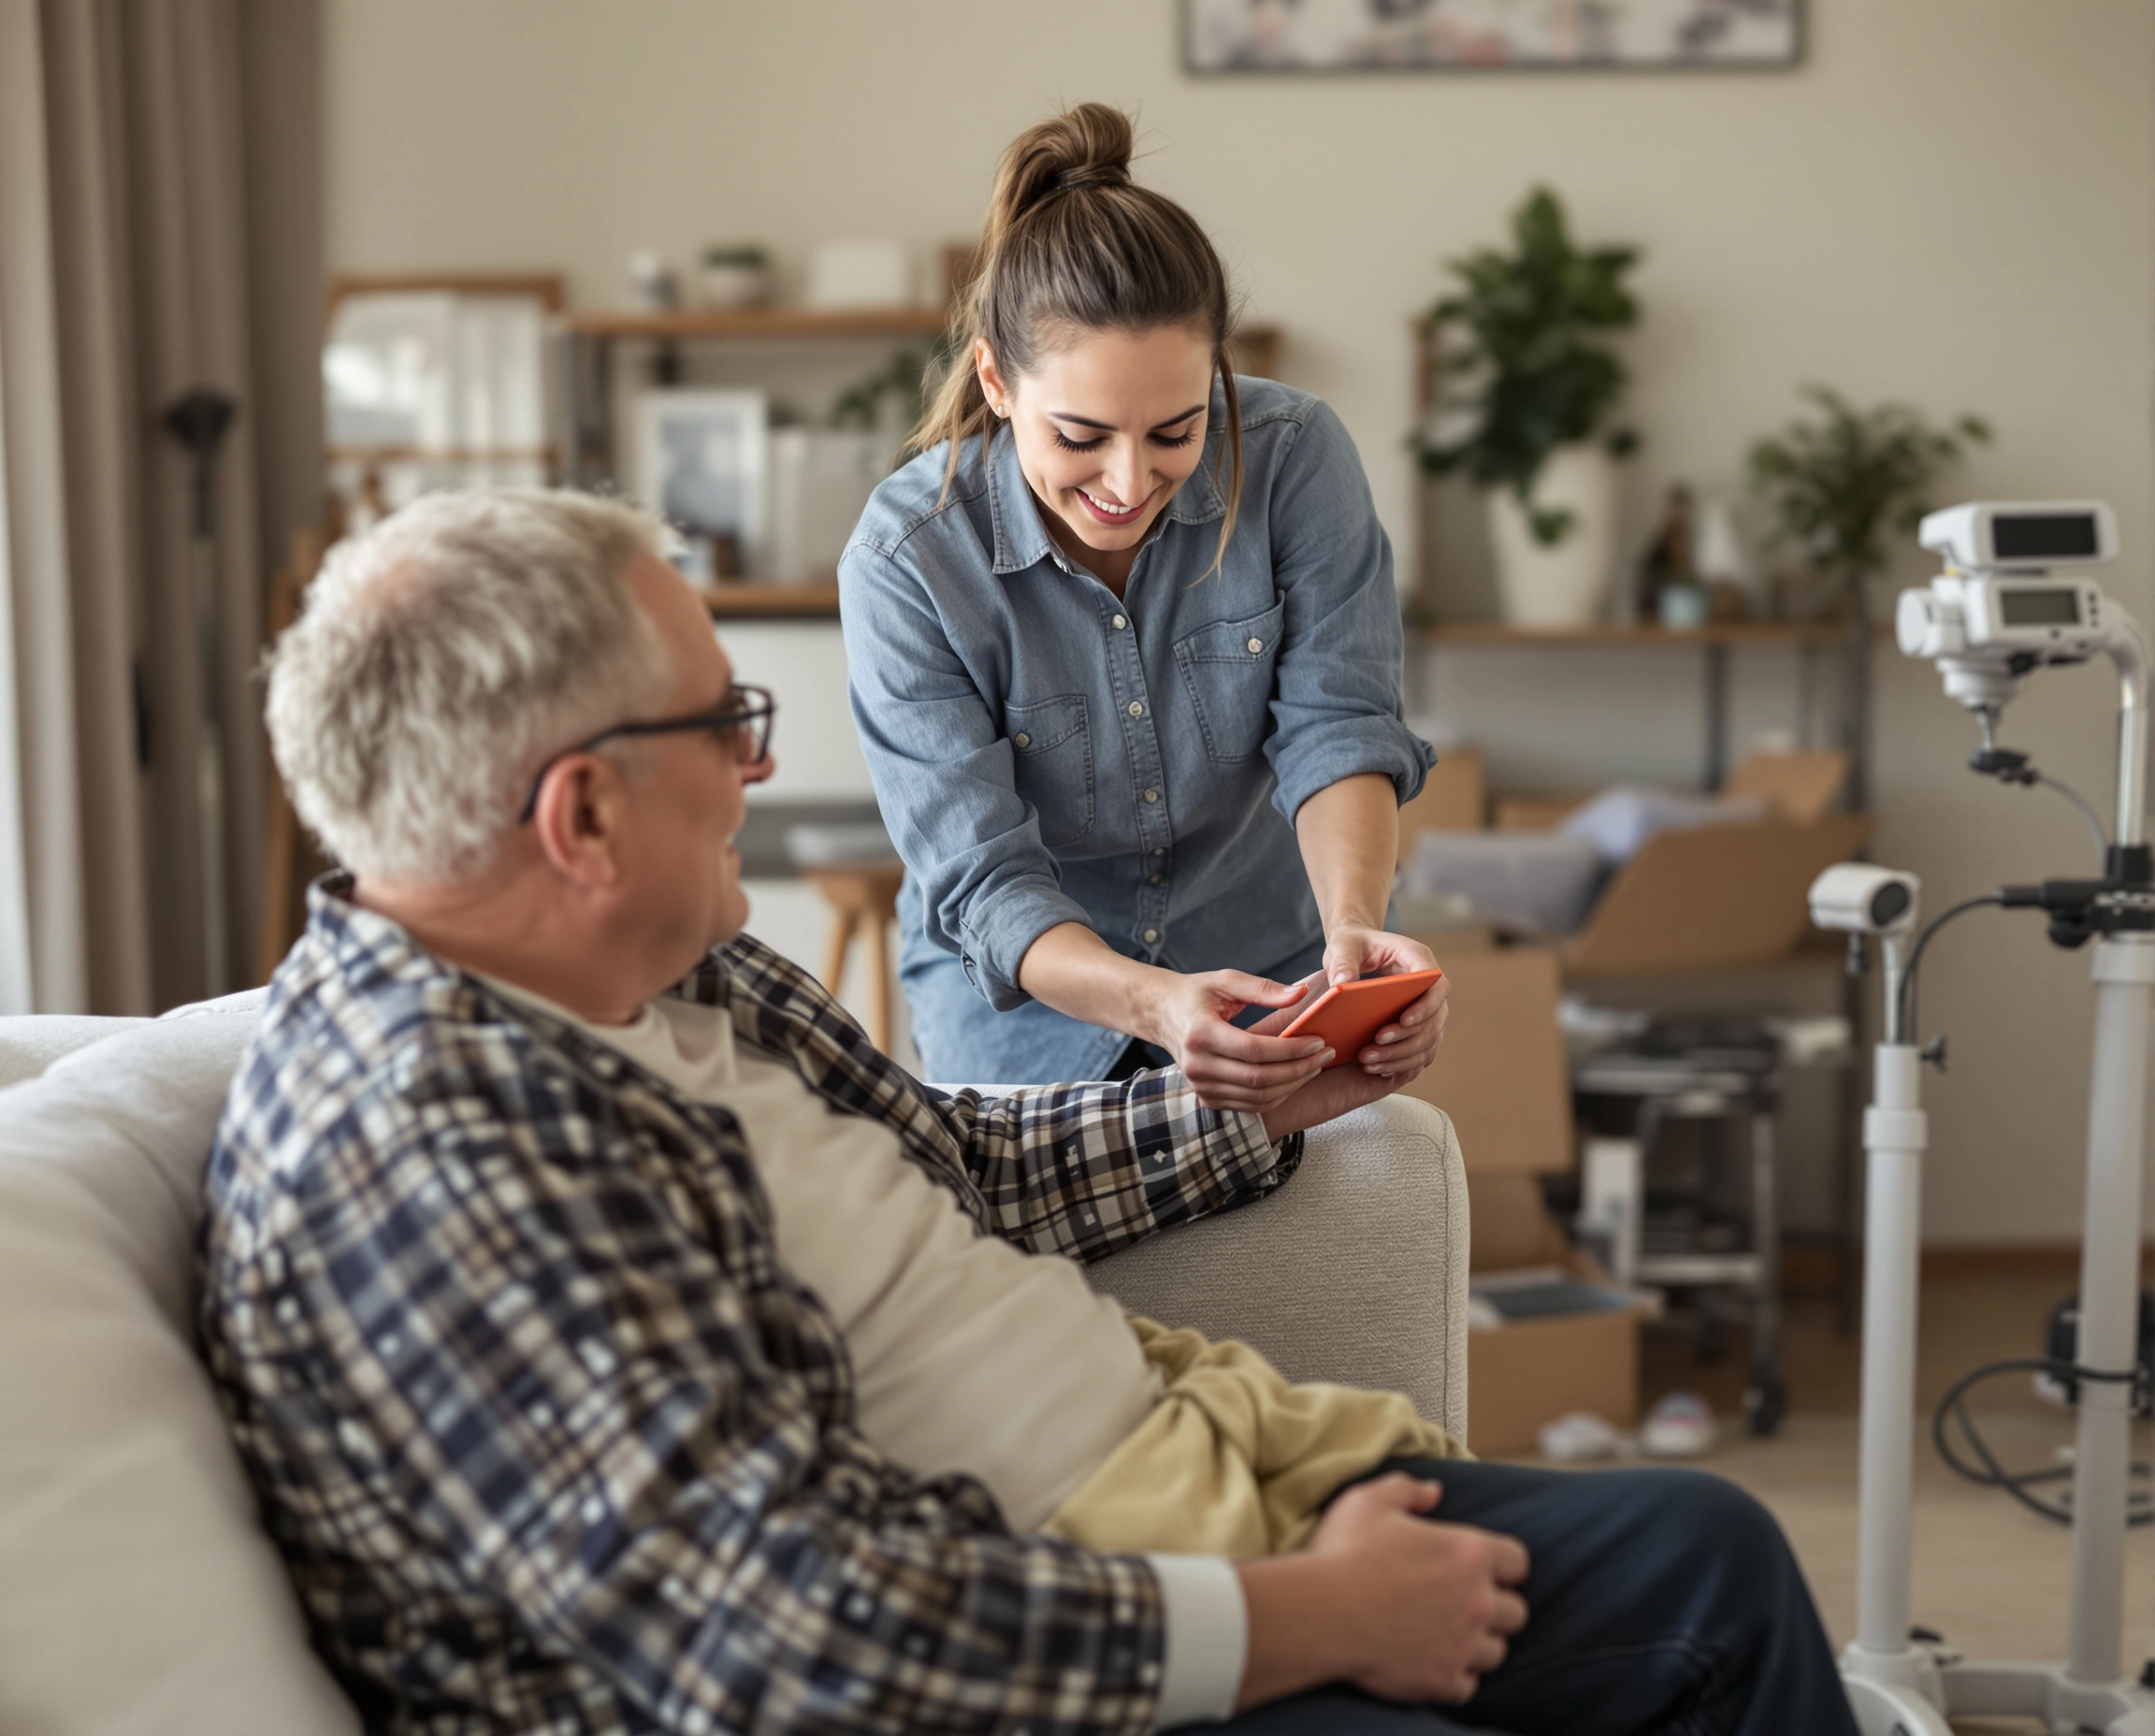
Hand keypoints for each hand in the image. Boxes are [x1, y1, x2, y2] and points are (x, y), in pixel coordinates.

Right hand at [1143, 970, 1331, 1113]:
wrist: (1161, 1014)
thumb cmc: (1196, 994)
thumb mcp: (1226, 981)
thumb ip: (1264, 988)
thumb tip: (1301, 993)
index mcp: (1200, 1032)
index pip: (1253, 1049)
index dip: (1290, 1049)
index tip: (1318, 1040)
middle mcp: (1197, 1065)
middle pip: (1258, 1078)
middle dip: (1299, 1069)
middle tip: (1325, 1054)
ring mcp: (1200, 1086)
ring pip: (1257, 1098)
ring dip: (1293, 1085)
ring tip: (1315, 1066)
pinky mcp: (1207, 1098)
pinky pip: (1249, 1105)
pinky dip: (1277, 1096)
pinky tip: (1294, 1078)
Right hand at [1307, 1474, 1529, 1704]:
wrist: (1322, 1613)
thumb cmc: (1346, 1553)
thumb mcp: (1370, 1501)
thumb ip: (1407, 1490)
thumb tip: (1433, 1490)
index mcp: (1470, 1554)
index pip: (1518, 1562)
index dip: (1502, 1564)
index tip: (1480, 1568)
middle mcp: (1478, 1602)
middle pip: (1516, 1612)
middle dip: (1495, 1607)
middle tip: (1463, 1603)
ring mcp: (1463, 1646)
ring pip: (1497, 1652)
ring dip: (1478, 1643)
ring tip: (1449, 1634)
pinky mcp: (1443, 1681)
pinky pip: (1468, 1685)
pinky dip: (1455, 1675)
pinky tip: (1432, 1661)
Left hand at [1317, 929, 1448, 1079]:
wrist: (1355, 949)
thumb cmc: (1352, 944)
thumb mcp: (1342, 946)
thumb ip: (1342, 962)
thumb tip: (1341, 983)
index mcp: (1418, 959)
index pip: (1436, 985)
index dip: (1425, 1005)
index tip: (1403, 1021)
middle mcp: (1429, 985)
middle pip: (1435, 1018)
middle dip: (1407, 1038)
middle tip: (1374, 1047)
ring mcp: (1426, 1007)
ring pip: (1429, 1039)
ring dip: (1403, 1055)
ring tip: (1369, 1062)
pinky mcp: (1417, 1025)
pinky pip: (1420, 1049)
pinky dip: (1403, 1061)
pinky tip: (1379, 1069)